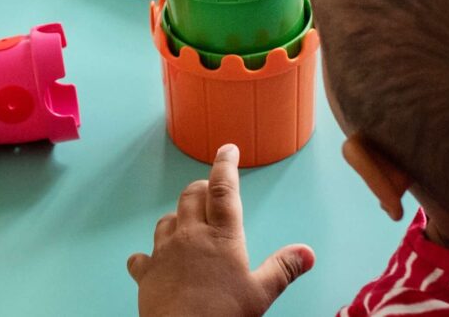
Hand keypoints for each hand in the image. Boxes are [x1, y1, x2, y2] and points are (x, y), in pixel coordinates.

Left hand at [128, 145, 312, 316]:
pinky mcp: (147, 272)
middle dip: (202, 187)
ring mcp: (165, 252)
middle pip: (191, 195)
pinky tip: (152, 261)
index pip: (223, 188)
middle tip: (210, 189)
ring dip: (177, 216)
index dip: (225, 165)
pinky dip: (148, 255)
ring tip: (187, 222)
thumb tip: (306, 252)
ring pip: (167, 219)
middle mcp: (190, 236)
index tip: (227, 149)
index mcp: (222, 236)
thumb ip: (283, 268)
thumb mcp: (261, 293)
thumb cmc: (222, 315)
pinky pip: (142, 256)